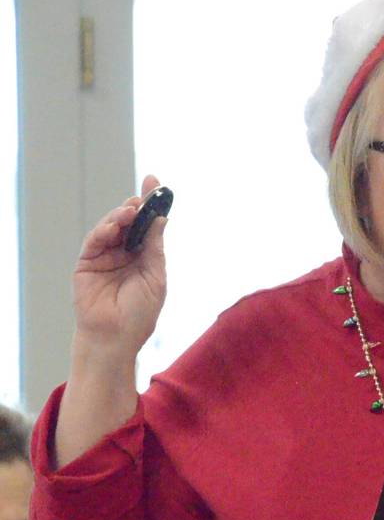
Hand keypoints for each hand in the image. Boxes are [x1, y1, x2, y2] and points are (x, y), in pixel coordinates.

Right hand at [73, 174, 167, 358]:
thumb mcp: (155, 277)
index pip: (147, 226)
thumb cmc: (139, 314)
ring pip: (111, 227)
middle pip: (129, 222)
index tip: (156, 182)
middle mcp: (124, 254)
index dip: (150, 205)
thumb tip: (160, 219)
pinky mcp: (87, 262)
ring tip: (130, 210)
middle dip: (136, 205)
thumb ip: (154, 248)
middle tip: (142, 196)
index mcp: (144, 258)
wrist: (116, 337)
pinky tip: (115, 224)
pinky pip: (95, 240)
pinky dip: (104, 229)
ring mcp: (105, 257)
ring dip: (120, 216)